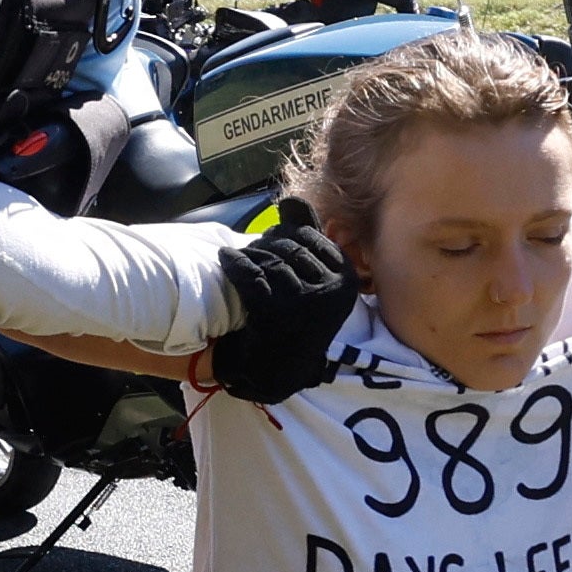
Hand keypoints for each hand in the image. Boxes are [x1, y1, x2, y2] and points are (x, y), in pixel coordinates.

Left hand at [200, 199, 358, 402]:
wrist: (280, 371)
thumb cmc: (298, 320)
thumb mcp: (312, 279)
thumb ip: (307, 238)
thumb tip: (292, 201)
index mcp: (347, 280)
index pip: (312, 238)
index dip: (288, 234)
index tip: (272, 239)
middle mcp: (332, 291)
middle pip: (290, 248)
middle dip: (266, 244)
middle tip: (251, 250)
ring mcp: (306, 303)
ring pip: (270, 261)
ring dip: (249, 255)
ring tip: (240, 257)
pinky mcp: (277, 314)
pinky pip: (251, 276)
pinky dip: (234, 264)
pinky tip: (225, 260)